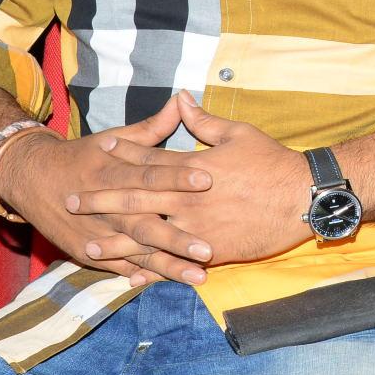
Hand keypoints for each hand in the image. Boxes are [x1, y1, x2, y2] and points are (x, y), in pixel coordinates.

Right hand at [0, 96, 213, 284]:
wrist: (31, 178)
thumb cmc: (84, 156)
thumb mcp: (113, 139)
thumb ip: (151, 127)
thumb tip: (183, 101)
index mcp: (114, 172)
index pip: (151, 175)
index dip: (178, 178)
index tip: (208, 181)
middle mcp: (106, 205)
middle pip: (145, 224)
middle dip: (177, 238)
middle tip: (208, 250)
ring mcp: (96, 232)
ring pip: (135, 252)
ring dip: (166, 266)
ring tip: (198, 276)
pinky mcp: (86, 251)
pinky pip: (115, 266)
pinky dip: (135, 275)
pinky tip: (160, 284)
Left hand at [65, 92, 310, 267]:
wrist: (302, 197)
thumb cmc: (273, 162)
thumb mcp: (239, 133)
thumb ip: (204, 120)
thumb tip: (181, 98)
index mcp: (192, 168)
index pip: (148, 159)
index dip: (122, 154)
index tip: (97, 152)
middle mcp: (187, 199)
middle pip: (135, 198)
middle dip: (101, 200)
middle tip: (71, 201)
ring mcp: (197, 227)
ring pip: (148, 235)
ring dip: (118, 241)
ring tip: (90, 245)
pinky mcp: (212, 251)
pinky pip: (175, 261)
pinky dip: (153, 269)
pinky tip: (132, 276)